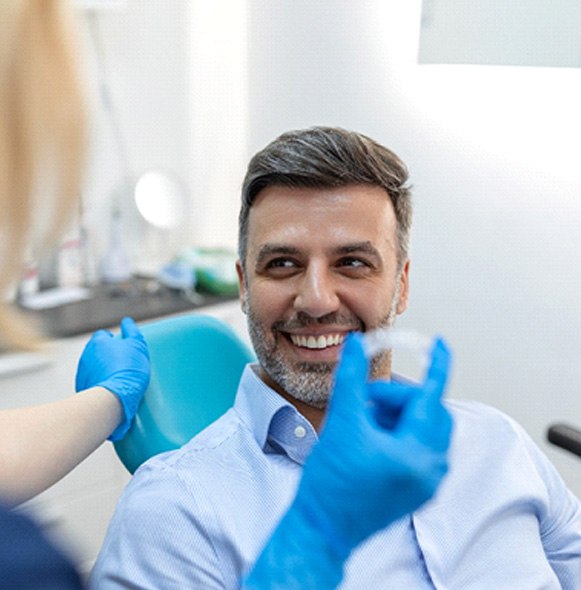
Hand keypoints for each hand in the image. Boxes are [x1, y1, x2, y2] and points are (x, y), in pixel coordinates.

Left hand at [75, 317, 149, 440]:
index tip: (122, 347)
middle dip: (106, 354)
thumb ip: (132, 332)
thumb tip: (127, 321)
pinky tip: (111, 387)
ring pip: (93, 366)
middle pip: (97, 350)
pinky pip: (91, 380)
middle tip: (122, 362)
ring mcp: (82, 371)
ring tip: (117, 377)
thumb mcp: (137, 346)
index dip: (113, 340)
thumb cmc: (127, 370)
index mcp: (99, 342)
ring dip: (102, 369)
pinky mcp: (82, 387)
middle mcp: (86, 354)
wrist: (113, 397)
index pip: (103, 335)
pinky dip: (99, 381)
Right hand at [291, 331, 452, 555]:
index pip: (433, 398)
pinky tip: (369, 436)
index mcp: (417, 455)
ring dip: (396, 415)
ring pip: (422, 429)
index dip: (437, 365)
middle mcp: (430, 470)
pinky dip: (398, 432)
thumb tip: (356, 346)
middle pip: (428, 413)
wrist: (321, 528)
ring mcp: (425, 483)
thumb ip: (352, 380)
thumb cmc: (330, 483)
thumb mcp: (341, 423)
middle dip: (399, 398)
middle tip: (367, 400)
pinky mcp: (416, 490)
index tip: (441, 343)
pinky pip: (418, 447)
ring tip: (363, 421)